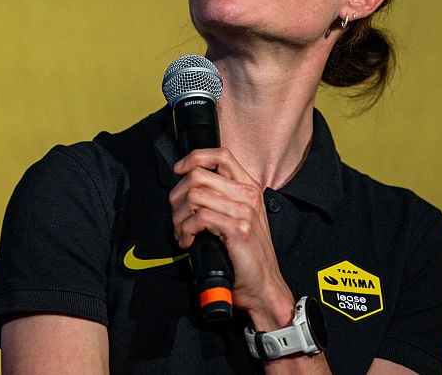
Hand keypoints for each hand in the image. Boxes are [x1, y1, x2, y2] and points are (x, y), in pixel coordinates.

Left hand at [170, 148, 294, 329]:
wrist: (264, 285)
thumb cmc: (248, 255)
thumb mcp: (239, 218)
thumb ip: (221, 199)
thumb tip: (189, 189)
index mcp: (248, 187)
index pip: (220, 155)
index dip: (194, 158)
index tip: (179, 170)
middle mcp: (248, 195)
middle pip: (199, 174)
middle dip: (177, 195)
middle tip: (177, 215)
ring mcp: (245, 212)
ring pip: (195, 195)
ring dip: (179, 216)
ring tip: (182, 233)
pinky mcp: (238, 230)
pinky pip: (200, 218)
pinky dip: (186, 230)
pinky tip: (189, 242)